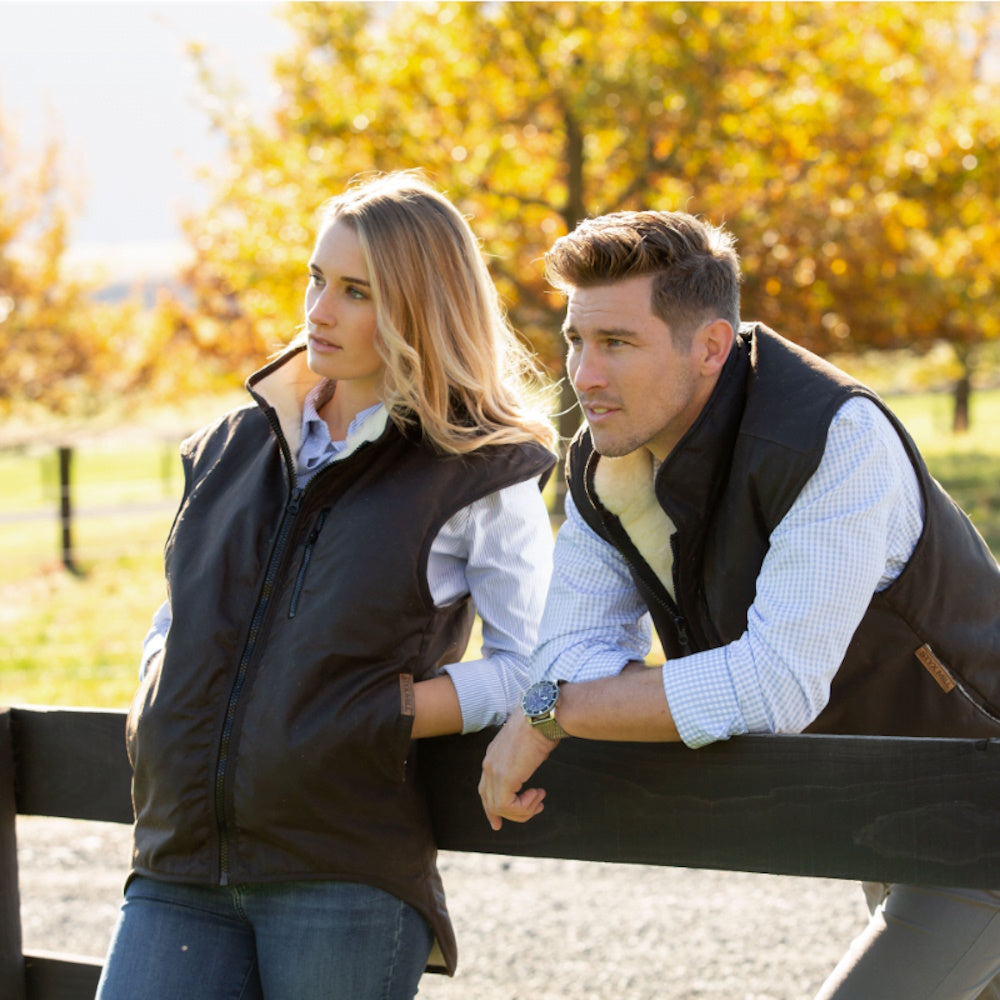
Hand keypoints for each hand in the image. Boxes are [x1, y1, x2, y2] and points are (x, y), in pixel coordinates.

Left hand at [478, 711, 557, 830]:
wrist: (542, 716)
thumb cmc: (540, 726)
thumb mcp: (526, 747)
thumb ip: (521, 762)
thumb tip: (528, 769)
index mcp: (492, 756)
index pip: (485, 789)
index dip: (491, 808)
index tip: (497, 822)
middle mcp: (489, 764)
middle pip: (488, 801)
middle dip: (508, 814)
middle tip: (532, 811)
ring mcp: (494, 771)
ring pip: (499, 808)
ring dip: (523, 809)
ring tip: (539, 798)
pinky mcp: (504, 777)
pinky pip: (507, 806)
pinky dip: (524, 808)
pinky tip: (537, 795)